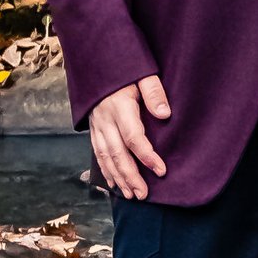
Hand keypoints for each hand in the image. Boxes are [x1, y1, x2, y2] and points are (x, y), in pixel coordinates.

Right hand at [89, 74, 171, 197]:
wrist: (97, 63)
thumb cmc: (125, 70)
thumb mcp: (142, 73)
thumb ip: (154, 92)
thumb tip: (165, 114)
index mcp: (119, 107)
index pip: (133, 137)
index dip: (147, 156)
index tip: (161, 170)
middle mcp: (105, 119)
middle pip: (117, 153)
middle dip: (130, 176)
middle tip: (143, 194)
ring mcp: (97, 125)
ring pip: (105, 157)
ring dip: (118, 178)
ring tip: (131, 195)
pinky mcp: (93, 129)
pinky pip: (97, 153)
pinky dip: (105, 171)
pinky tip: (114, 185)